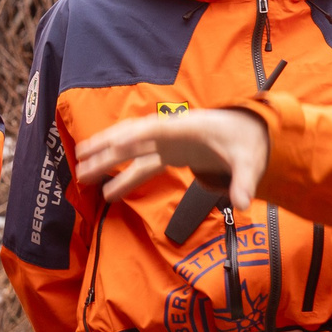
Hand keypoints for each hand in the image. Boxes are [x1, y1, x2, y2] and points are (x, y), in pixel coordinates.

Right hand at [73, 108, 270, 203]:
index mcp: (189, 127)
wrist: (249, 132)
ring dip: (105, 157)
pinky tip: (107, 186)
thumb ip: (244, 182)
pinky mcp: (168, 152)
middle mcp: (171, 131)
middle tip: (81, 162)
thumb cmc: (246, 143)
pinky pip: (139, 160)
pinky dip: (122, 170)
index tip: (114, 145)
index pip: (157, 129)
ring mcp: (167, 141)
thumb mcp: (250, 162)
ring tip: (81, 170)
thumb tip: (243, 203)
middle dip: (107, 148)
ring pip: (130, 147)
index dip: (136, 136)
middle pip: (133, 136)